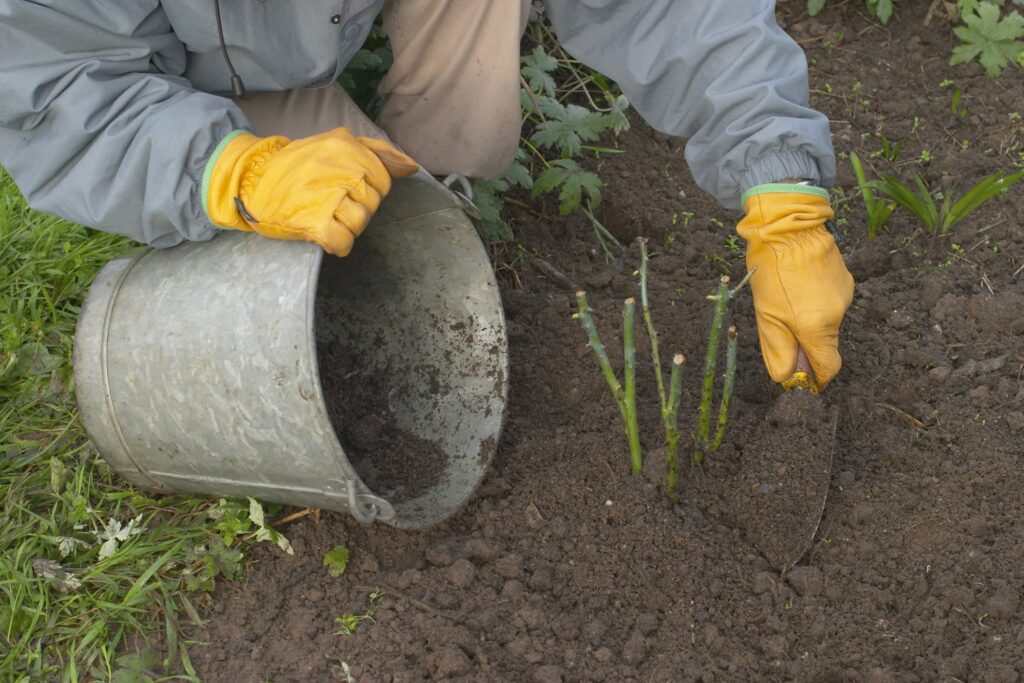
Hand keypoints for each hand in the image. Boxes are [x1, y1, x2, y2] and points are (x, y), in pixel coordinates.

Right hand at [204, 127, 417, 255]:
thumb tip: (411, 167)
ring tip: (324, 215)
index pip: (383, 181)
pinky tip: (324, 234)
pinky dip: (337, 244)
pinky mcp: (315, 221)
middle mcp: (342, 168)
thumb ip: (377, 152)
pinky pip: (344, 241)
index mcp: (348, 146)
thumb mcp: (335, 144)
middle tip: (329, 202)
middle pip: (373, 203)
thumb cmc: (296, 166)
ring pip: (361, 222)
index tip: (343, 189)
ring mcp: (329, 195)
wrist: (250, 179)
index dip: (366, 191)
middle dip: (355, 208)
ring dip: (345, 226)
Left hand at [736, 184, 853, 389]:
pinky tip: (798, 284)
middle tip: (780, 326)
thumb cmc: (772, 270)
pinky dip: (815, 301)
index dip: (817, 377)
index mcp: (818, 327)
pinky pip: (830, 300)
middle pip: (825, 343)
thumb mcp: (766, 315)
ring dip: (808, 319)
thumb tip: (784, 377)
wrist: (788, 224)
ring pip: (827, 321)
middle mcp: (838, 313)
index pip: (829, 367)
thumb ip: (778, 350)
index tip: (803, 378)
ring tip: (786, 298)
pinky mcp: (845, 278)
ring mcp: (845, 294)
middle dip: (806, 344)